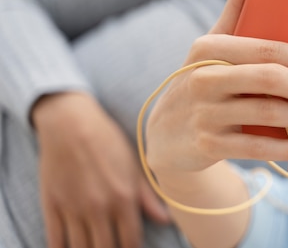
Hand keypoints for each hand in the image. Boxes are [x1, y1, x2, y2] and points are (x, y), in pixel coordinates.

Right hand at [32, 92, 169, 247]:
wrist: (70, 122)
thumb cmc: (107, 140)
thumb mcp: (134, 165)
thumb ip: (148, 196)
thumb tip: (166, 219)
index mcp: (123, 198)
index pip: (131, 242)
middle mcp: (99, 208)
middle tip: (113, 246)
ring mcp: (73, 209)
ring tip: (95, 246)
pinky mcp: (51, 206)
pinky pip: (55, 241)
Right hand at [146, 0, 287, 175]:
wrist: (165, 134)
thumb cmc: (201, 79)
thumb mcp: (212, 45)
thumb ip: (237, 7)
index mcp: (210, 48)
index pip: (267, 49)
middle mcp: (204, 78)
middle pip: (270, 80)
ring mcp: (204, 113)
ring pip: (267, 114)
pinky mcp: (207, 145)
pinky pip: (257, 148)